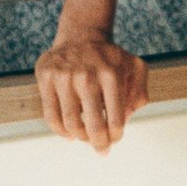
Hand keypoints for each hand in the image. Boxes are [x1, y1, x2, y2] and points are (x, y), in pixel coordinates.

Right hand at [34, 35, 149, 153]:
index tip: (115, 140)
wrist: (81, 36)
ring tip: (86, 138)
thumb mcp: (135, 68)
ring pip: (70, 123)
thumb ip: (140, 93)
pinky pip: (51, 115)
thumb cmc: (110, 58)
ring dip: (80, 137)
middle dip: (99, 143)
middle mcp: (87, 75)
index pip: (116, 118)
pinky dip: (61, 131)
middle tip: (102, 149)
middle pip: (92, 125)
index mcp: (112, 74)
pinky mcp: (46, 78)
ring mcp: (64, 76)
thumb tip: (126, 118)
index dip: (116, 135)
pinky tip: (70, 134)